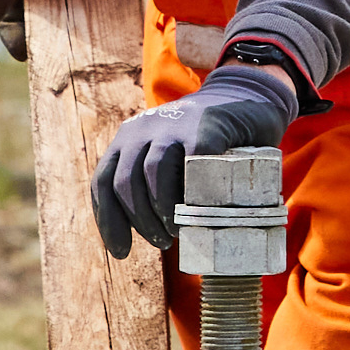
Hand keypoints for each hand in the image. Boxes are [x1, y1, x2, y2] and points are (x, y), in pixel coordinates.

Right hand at [0, 0, 109, 46]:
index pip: (16, 12)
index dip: (17, 35)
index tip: (27, 54)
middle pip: (46, 16)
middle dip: (49, 37)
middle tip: (57, 56)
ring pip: (74, 13)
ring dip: (77, 31)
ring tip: (84, 49)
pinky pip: (101, 3)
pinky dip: (101, 18)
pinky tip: (104, 32)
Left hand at [90, 59, 299, 259]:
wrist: (245, 97)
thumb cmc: (205, 140)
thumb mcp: (169, 154)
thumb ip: (152, 181)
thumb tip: (147, 233)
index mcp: (128, 138)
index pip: (103, 183)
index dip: (108, 222)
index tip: (121, 252)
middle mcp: (144, 128)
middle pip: (124, 181)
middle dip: (138, 221)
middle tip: (160, 242)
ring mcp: (174, 126)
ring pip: (152, 173)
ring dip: (160, 211)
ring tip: (175, 232)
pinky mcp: (205, 129)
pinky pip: (190, 166)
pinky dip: (190, 195)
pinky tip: (198, 214)